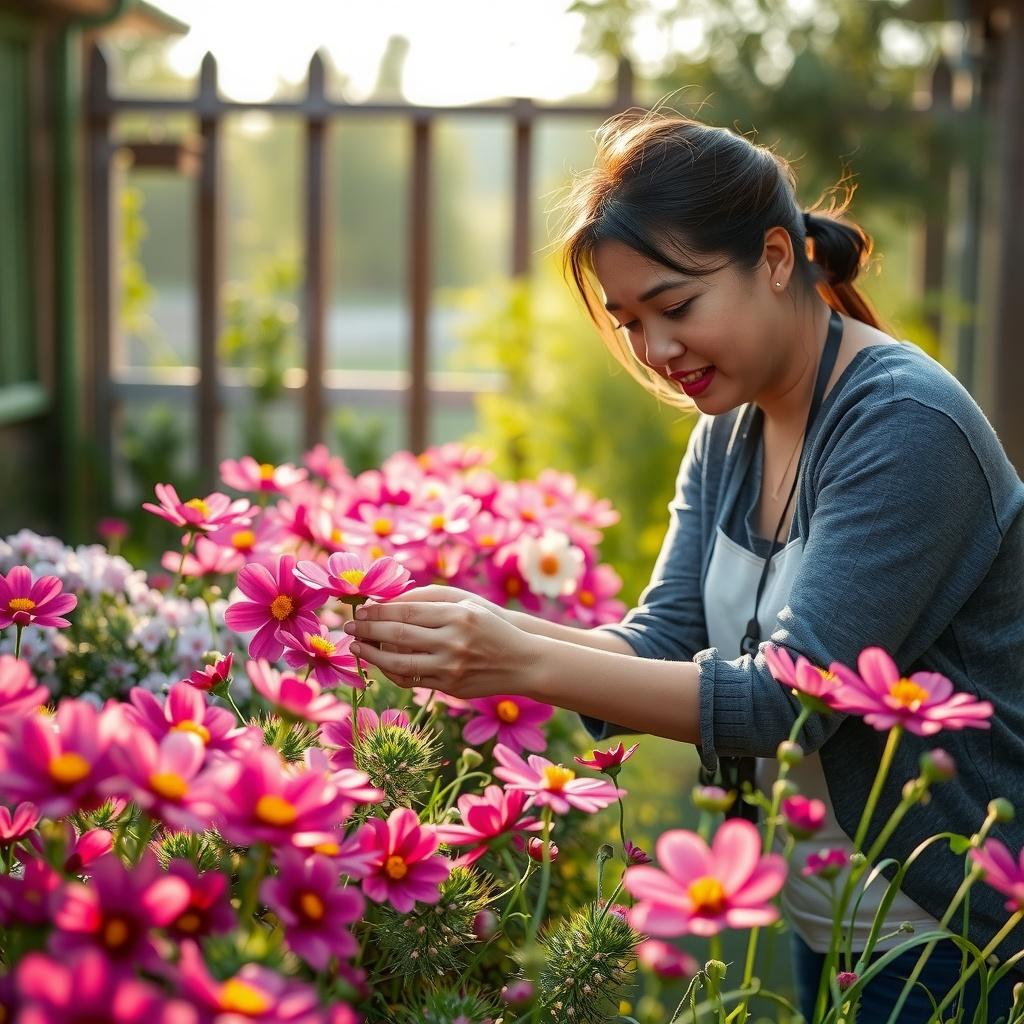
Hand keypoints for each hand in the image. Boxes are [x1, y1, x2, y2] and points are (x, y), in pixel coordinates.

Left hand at [342, 589, 537, 699]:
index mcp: (458, 615)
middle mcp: (454, 641)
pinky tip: (380, 662)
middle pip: (398, 636)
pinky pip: (411, 680)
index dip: (378, 610)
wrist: (522, 661)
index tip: (360, 609)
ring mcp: (451, 668)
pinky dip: (391, 672)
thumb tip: (387, 599)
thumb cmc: (489, 624)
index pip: (407, 612)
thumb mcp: (466, 602)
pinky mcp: (450, 688)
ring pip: (400, 662)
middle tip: (349, 625)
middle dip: (368, 630)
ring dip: (372, 654)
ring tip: (357, 646)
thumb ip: (428, 597)